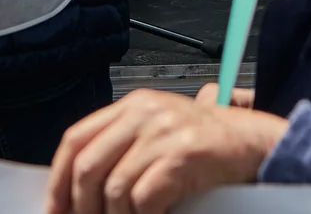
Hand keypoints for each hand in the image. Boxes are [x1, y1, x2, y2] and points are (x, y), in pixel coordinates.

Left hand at [47, 88, 287, 213]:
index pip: (76, 140)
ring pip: (114, 188)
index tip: (54, 208)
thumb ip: (122, 148)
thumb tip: (80, 191)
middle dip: (82, 207)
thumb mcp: (158, 133)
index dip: (58, 179)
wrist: (256, 143)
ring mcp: (165, 132)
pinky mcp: (185, 155)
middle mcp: (144, 113)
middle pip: (88, 166)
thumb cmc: (206, 147)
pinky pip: (145, 198)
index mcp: (132, 106)